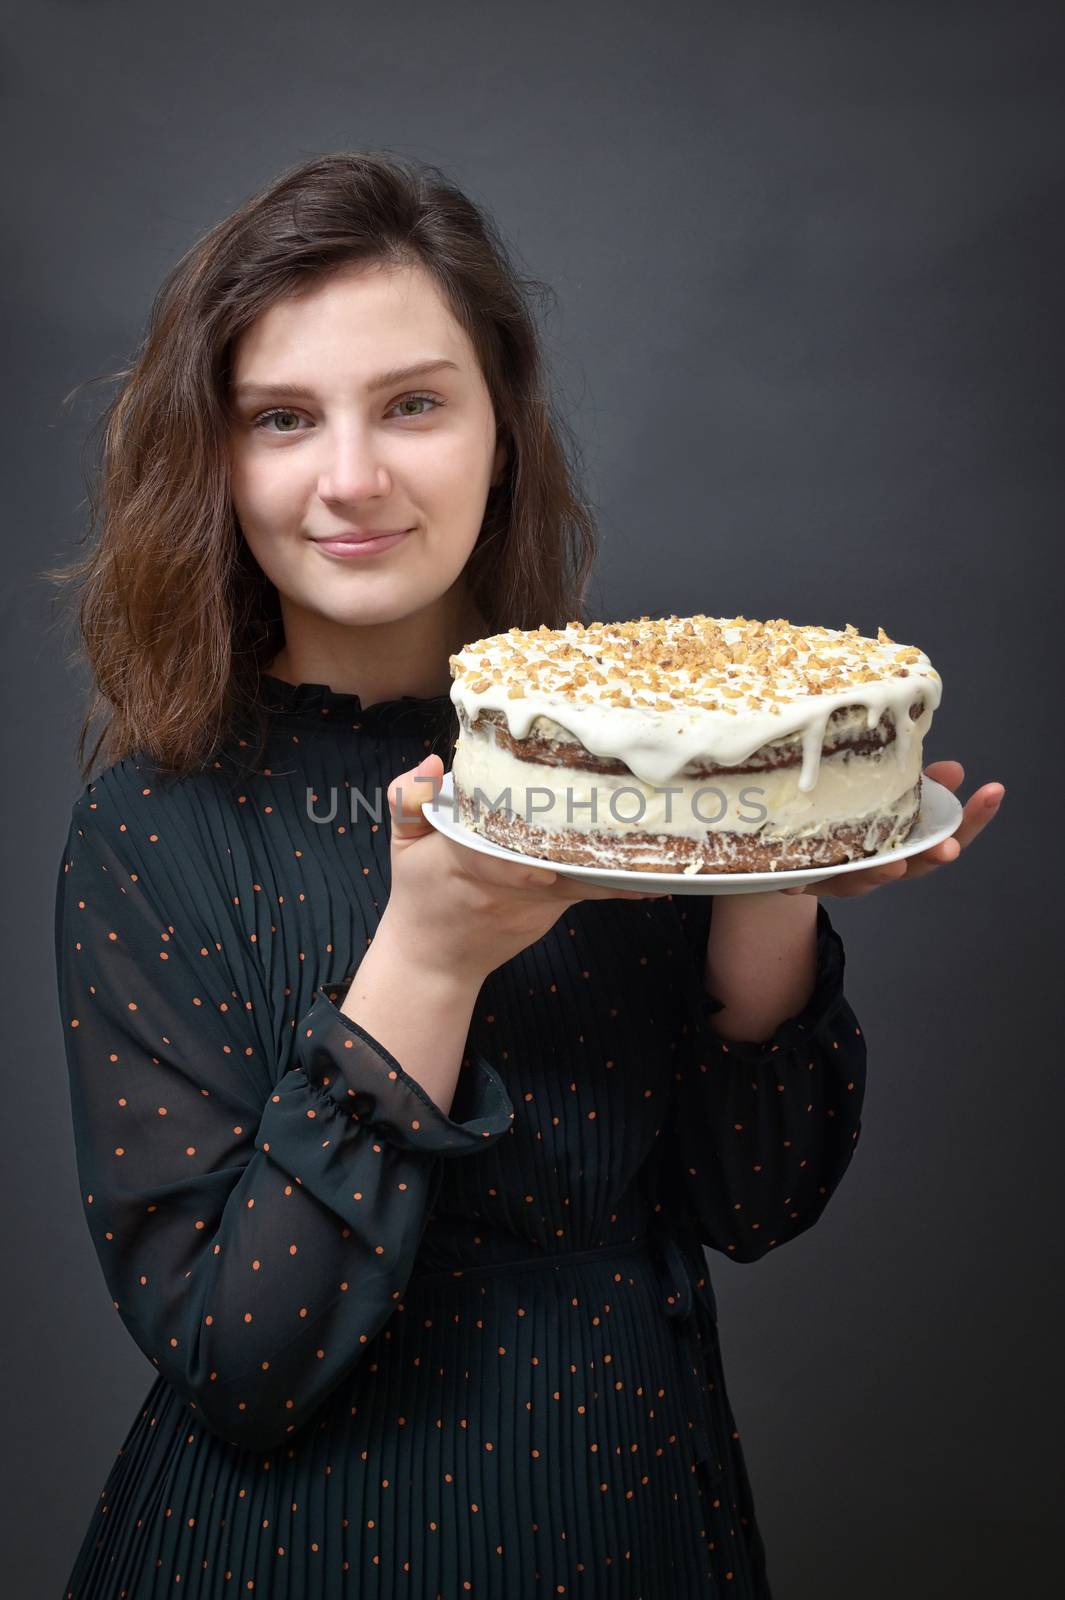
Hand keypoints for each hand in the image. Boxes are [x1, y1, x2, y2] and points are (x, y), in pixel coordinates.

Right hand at [381, 754, 665, 981]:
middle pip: (555, 867)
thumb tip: (431, 761)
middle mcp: (507, 887)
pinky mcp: (552, 914)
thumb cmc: (419, 893)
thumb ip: (407, 798)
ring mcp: (535, 905)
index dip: (521, 866)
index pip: (493, 861)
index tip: (544, 868)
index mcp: (464, 863)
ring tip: (663, 851)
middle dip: (591, 851)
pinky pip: (586, 890)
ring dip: (619, 869)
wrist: (434, 961)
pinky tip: (657, 870)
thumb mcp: (402, 844)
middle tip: (635, 827)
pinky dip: (618, 880)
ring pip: (579, 881)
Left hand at [779, 761, 1004, 897]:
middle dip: (931, 857)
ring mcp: (842, 878)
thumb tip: (953, 769)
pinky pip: (800, 883)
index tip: (992, 792)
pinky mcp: (803, 881)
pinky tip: (792, 882)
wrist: (791, 857)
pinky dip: (798, 883)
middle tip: (949, 849)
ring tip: (890, 864)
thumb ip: (916, 786)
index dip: (973, 819)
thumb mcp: (882, 798)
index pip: (948, 836)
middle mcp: (878, 869)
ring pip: (862, 881)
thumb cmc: (848, 821)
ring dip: (877, 873)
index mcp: (903, 848)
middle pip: (912, 868)